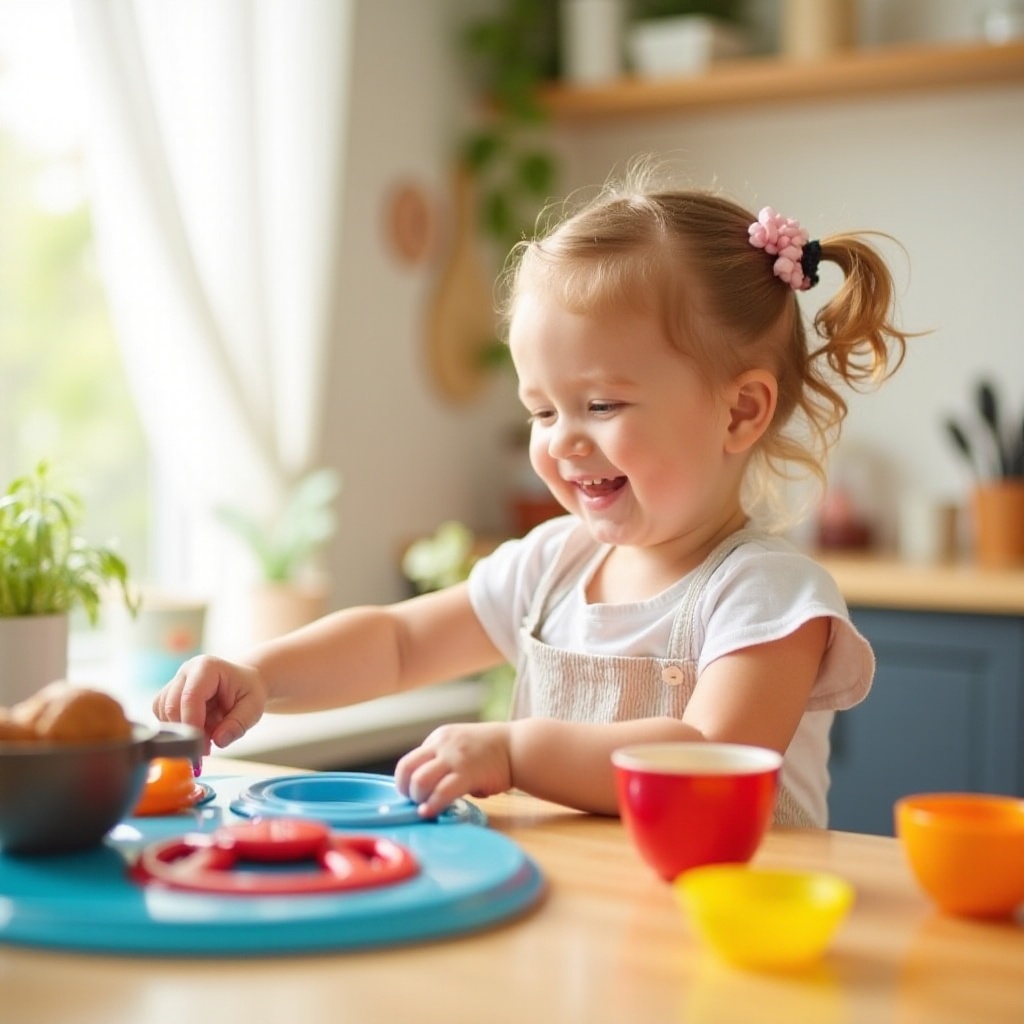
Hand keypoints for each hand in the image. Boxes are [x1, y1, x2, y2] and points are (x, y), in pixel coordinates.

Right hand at [152, 655, 267, 753]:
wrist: (244, 683)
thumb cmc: (248, 691)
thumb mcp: (253, 707)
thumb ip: (238, 724)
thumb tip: (219, 741)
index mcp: (207, 667)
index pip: (191, 696)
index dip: (193, 722)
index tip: (202, 746)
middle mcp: (186, 672)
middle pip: (172, 706)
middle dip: (187, 732)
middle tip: (206, 749)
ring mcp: (175, 683)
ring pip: (164, 714)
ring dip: (182, 732)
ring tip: (207, 736)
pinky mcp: (168, 697)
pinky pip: (163, 718)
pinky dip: (178, 731)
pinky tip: (198, 731)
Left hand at [394, 722, 512, 817]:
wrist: (518, 746)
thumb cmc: (491, 752)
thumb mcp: (460, 747)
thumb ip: (443, 763)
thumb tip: (428, 790)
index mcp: (438, 738)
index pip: (409, 761)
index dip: (407, 782)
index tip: (414, 795)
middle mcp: (442, 744)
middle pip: (406, 768)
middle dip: (406, 790)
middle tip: (417, 802)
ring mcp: (454, 757)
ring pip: (419, 780)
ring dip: (418, 798)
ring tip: (427, 806)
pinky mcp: (468, 773)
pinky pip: (441, 792)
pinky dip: (432, 805)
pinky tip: (430, 812)